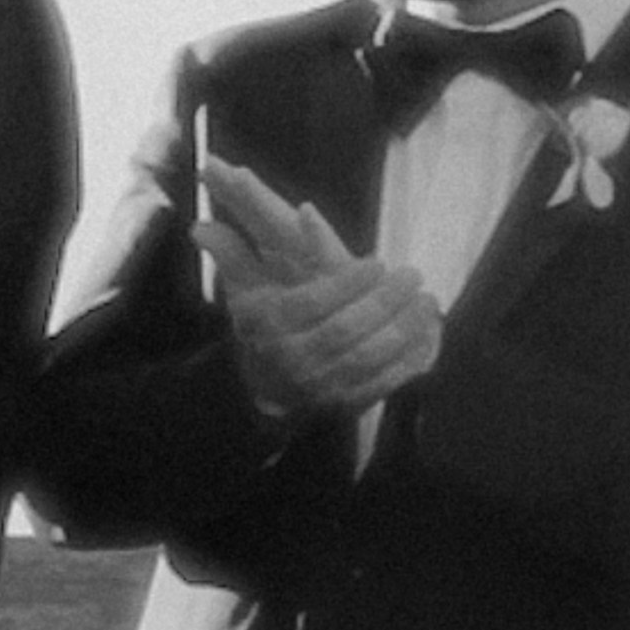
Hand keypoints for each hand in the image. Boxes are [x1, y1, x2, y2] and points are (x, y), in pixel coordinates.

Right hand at [198, 155, 440, 414]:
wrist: (263, 396)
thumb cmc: (260, 332)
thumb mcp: (243, 293)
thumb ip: (231, 255)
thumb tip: (200, 227)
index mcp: (271, 328)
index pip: (312, 305)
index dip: (347, 284)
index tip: (377, 261)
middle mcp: (295, 359)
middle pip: (344, 330)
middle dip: (383, 301)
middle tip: (411, 274)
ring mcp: (323, 386)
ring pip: (368, 357)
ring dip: (403, 328)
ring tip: (427, 299)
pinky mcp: (349, 403)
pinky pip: (384, 382)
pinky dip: (410, 358)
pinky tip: (429, 332)